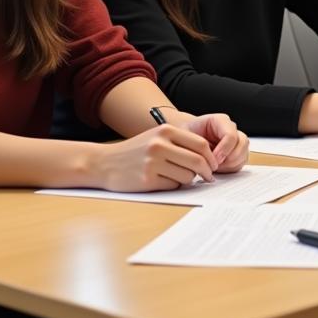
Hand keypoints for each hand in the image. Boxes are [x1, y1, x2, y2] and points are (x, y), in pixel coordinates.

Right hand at [91, 125, 217, 191]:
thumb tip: (208, 158)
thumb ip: (180, 143)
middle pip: (197, 161)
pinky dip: (173, 185)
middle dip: (206, 172)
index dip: (211, 157)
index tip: (213, 165)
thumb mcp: (156, 137)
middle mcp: (160, 145)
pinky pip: (172, 186)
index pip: (200, 144)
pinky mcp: (147, 180)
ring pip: (187, 176)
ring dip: (187, 179)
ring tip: (176, 176)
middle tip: (208, 177)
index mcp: (165, 131)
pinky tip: (162, 180)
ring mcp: (153, 163)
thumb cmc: (135, 151)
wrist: (104, 163)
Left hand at [181, 113, 248, 173]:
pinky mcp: (237, 152)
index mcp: (220, 120)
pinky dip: (231, 168)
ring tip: (215, 167)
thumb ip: (197, 143)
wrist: (187, 136)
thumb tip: (208, 158)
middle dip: (230, 158)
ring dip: (231, 164)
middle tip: (215, 166)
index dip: (224, 149)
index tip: (214, 159)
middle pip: (242, 143)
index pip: (231, 135)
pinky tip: (218, 169)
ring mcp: (236, 140)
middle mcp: (231, 129)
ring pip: (243, 153)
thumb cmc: (186, 134)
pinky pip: (241, 162)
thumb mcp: (187, 134)